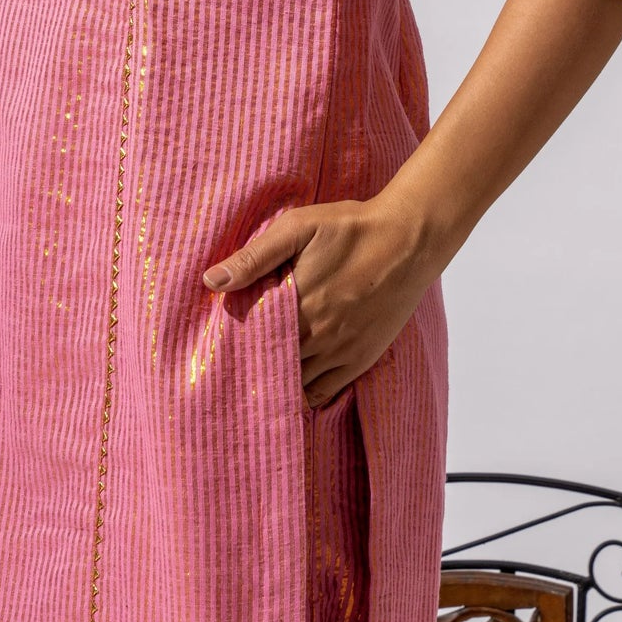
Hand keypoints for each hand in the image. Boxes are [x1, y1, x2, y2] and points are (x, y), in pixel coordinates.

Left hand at [202, 195, 440, 406]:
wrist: (409, 239)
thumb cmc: (351, 228)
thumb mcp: (299, 228)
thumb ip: (255, 256)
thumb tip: (211, 280)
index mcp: (298, 305)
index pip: (252, 342)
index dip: (234, 346)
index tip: (220, 344)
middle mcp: (319, 336)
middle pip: (272, 366)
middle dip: (253, 365)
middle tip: (234, 362)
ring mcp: (342, 352)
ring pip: (296, 384)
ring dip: (277, 381)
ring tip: (260, 373)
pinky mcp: (362, 358)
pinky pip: (326, 392)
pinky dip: (305, 393)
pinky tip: (293, 383)